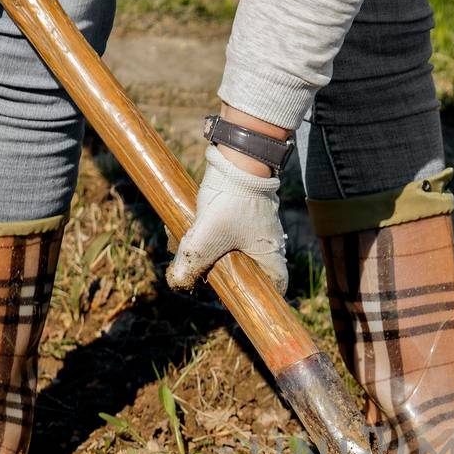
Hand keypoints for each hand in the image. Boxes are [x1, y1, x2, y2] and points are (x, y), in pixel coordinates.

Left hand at [167, 146, 288, 295]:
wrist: (236, 157)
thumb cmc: (230, 202)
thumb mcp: (204, 239)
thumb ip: (190, 264)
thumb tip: (177, 283)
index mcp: (271, 254)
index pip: (276, 286)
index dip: (260, 295)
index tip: (239, 296)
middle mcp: (269, 241)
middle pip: (247, 269)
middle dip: (218, 269)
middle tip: (198, 268)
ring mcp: (258, 224)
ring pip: (231, 247)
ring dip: (206, 247)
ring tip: (183, 239)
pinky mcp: (245, 209)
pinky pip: (225, 228)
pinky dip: (207, 229)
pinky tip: (187, 222)